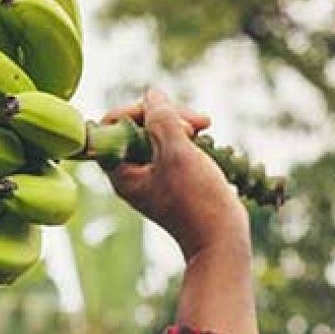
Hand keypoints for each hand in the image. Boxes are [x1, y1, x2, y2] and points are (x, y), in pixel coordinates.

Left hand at [101, 90, 249, 260]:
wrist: (222, 239)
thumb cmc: (197, 200)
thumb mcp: (177, 153)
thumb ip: (161, 120)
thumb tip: (151, 95)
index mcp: (122, 171)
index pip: (113, 126)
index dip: (137, 111)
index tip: (166, 114)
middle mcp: (132, 174)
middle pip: (137, 127)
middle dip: (165, 115)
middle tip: (196, 122)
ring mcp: (152, 176)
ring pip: (157, 135)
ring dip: (179, 124)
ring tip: (204, 127)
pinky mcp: (172, 179)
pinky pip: (172, 147)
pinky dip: (187, 138)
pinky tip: (206, 138)